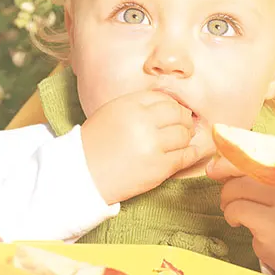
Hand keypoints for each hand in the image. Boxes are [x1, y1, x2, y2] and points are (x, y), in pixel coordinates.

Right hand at [82, 90, 208, 203]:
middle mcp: (143, 122)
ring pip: (185, 134)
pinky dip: (192, 152)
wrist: (82, 175)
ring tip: (182, 139)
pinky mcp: (159, 168)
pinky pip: (186, 156)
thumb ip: (139, 105)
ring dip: (187, 136)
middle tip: (184, 125)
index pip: (164, 99)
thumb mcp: (112, 112)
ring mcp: (153, 146)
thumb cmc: (96, 143)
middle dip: (184, 119)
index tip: (174, 112)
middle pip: (179, 114)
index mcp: (130, 105)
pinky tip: (192, 151)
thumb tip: (170, 105)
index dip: (173, 105)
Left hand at [206, 157, 274, 274]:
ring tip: (234, 214)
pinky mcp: (274, 223)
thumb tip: (216, 163)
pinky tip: (238, 224)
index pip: (259, 154)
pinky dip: (230, 216)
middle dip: (228, 185)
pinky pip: (237, 209)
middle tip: (227, 200)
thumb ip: (257, 175)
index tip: (215, 168)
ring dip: (227, 201)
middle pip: (245, 170)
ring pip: (238, 188)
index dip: (233, 159)